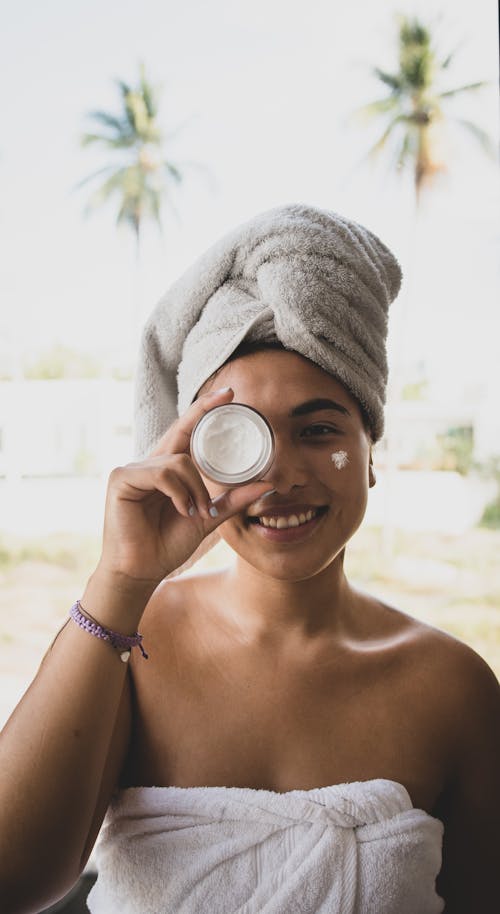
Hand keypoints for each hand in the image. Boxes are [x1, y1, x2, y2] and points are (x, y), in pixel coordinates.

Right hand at [95, 387, 273, 587]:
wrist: (142, 571)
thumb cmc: (167, 544)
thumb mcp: (207, 519)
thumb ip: (232, 501)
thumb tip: (266, 484)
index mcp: (167, 468)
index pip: (187, 432)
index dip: (204, 410)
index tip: (228, 394)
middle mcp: (149, 463)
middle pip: (181, 432)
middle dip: (204, 412)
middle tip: (230, 397)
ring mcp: (133, 469)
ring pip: (178, 460)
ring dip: (196, 487)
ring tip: (197, 511)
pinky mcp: (121, 478)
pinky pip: (162, 472)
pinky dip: (178, 491)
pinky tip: (182, 510)